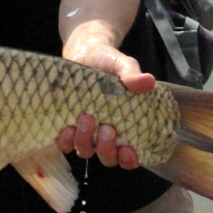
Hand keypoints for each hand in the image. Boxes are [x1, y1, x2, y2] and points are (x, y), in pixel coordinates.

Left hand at [56, 23, 155, 168]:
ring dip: (85, 141)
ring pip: (85, 151)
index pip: (129, 156)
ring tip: (85, 118)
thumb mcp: (122, 64)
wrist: (83, 52)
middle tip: (107, 128)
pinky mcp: (66, 125)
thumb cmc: (107, 62)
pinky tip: (67, 127)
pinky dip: (66, 140)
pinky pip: (64, 143)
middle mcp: (104, 135)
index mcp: (124, 127)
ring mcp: (85, 132)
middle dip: (107, 148)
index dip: (129, 160)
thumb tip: (148, 81)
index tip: (128, 150)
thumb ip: (132, 73)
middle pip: (107, 158)